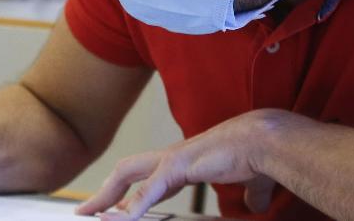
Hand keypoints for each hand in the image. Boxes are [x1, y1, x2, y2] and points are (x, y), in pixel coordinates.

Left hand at [76, 110, 274, 219]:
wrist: (266, 140)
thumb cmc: (259, 157)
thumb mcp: (250, 183)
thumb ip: (248, 194)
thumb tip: (255, 204)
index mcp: (185, 161)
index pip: (148, 177)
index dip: (131, 193)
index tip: (117, 206)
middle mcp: (172, 157)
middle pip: (127, 171)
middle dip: (106, 191)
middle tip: (87, 208)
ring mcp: (171, 159)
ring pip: (127, 175)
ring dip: (107, 196)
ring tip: (90, 213)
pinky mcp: (177, 166)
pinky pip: (148, 190)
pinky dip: (133, 205)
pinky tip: (120, 217)